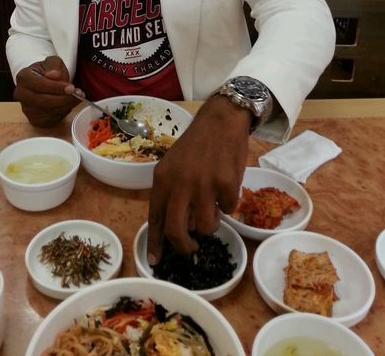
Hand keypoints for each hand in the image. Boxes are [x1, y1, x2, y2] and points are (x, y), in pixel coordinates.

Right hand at [13, 55, 78, 126]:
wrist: (40, 81)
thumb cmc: (47, 71)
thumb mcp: (52, 62)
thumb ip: (54, 65)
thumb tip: (54, 75)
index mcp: (23, 77)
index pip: (40, 85)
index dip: (56, 87)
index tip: (71, 88)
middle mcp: (21, 94)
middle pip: (45, 101)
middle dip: (65, 98)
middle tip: (79, 94)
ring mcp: (27, 109)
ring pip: (50, 111)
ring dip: (67, 105)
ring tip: (78, 98)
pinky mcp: (34, 119)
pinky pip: (51, 118)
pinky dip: (63, 112)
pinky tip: (69, 104)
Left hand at [147, 94, 250, 262]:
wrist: (220, 121)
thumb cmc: (197, 145)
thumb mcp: (174, 166)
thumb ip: (172, 193)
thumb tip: (178, 227)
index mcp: (162, 179)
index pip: (155, 218)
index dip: (155, 243)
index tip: (156, 262)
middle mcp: (180, 184)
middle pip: (176, 231)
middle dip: (185, 246)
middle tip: (192, 248)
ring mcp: (203, 185)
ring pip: (205, 226)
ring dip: (211, 223)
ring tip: (214, 207)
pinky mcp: (226, 184)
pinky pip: (229, 210)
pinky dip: (229, 203)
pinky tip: (227, 185)